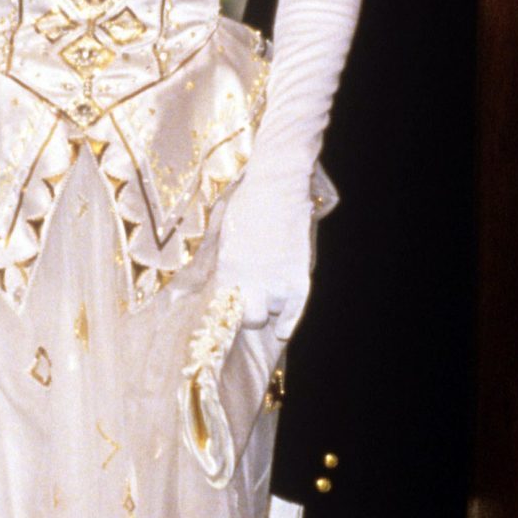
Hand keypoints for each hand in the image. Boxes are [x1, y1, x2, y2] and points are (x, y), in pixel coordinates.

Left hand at [215, 175, 310, 336]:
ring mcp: (276, 280)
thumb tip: (219, 278)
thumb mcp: (223, 234)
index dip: (229, 310)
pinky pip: (294, 311)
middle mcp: (250, 281)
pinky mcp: (298, 276)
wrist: (277, 185)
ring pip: (272, 313)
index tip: (231, 309)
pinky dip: (288, 322)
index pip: (224, 310)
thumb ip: (222, 260)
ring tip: (271, 292)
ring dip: (271, 306)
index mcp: (227, 270)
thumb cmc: (246, 203)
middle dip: (249, 313)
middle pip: (248, 318)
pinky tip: (282, 331)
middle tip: (252, 303)